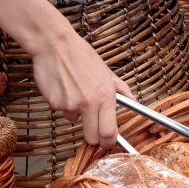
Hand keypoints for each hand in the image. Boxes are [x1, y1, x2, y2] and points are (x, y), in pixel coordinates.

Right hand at [31, 32, 130, 147]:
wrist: (54, 45)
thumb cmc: (81, 55)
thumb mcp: (106, 71)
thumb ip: (121, 89)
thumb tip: (134, 102)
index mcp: (105, 96)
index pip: (110, 132)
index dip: (108, 142)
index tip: (108, 142)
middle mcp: (89, 103)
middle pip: (92, 138)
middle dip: (93, 136)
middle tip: (91, 125)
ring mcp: (70, 105)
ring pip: (74, 121)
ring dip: (75, 111)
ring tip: (74, 90)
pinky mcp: (54, 103)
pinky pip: (61, 110)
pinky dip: (62, 102)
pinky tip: (63, 86)